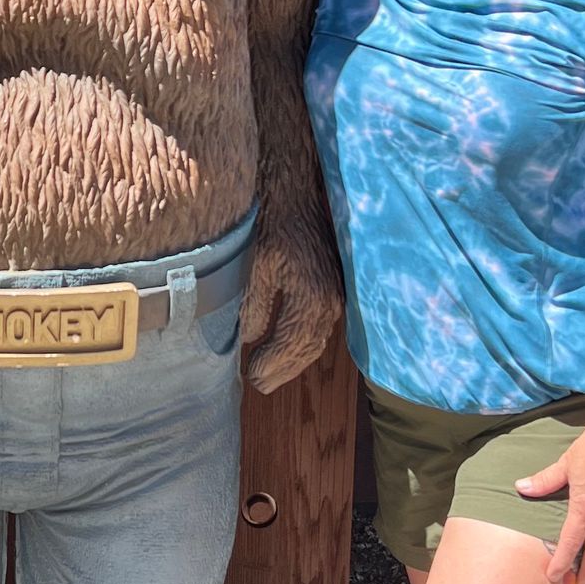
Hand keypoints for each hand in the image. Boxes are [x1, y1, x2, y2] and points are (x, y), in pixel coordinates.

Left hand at [239, 225, 341, 392]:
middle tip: (259, 385)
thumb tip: (249, 339)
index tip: (251, 376)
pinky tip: (288, 350)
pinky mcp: (334, 291)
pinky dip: (304, 346)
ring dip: (294, 362)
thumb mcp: (255, 268)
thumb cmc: (271, 229)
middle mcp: (329, 302)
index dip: (271, 364)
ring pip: (316, 342)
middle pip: (307, 349)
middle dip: (282, 370)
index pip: (291, 344)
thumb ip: (255, 307)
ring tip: (270, 375)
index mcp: (309, 298)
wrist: (296, 198)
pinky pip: (321, 329)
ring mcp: (335, 298)